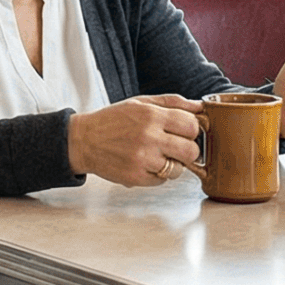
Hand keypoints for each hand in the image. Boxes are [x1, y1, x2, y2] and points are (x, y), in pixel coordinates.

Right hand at [68, 94, 203, 186]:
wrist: (83, 141)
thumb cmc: (113, 120)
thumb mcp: (141, 102)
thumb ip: (172, 102)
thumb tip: (200, 106)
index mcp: (151, 115)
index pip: (192, 125)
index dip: (193, 129)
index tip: (185, 131)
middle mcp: (148, 137)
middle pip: (191, 151)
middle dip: (189, 149)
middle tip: (178, 147)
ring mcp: (142, 160)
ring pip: (178, 169)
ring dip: (173, 164)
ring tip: (158, 155)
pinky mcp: (136, 178)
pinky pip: (162, 181)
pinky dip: (158, 174)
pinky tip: (146, 164)